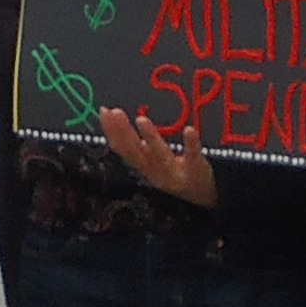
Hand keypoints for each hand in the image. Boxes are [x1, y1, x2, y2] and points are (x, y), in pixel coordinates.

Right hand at [98, 102, 219, 205]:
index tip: (104, 111)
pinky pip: (192, 157)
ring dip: (150, 138)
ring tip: (141, 120)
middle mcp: (155, 171)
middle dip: (124, 132)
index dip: (111, 132)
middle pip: (136, 152)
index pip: (123, 149)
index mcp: (143, 166)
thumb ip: (135, 144)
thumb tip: (114, 119)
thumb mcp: (150, 161)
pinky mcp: (196, 170)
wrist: (202, 195)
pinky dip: (191, 145)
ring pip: (160, 155)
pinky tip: (189, 130)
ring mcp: (174, 172)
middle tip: (115, 112)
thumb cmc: (171, 171)